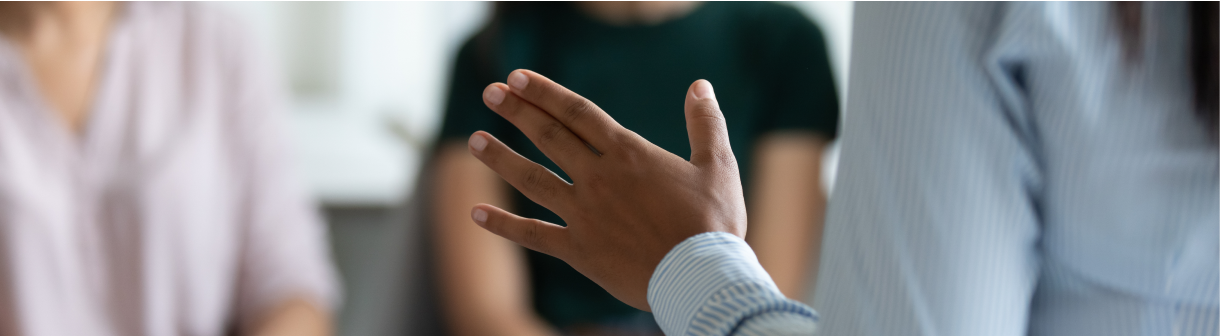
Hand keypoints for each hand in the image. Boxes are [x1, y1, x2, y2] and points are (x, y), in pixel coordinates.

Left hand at [466, 69, 746, 310]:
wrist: (701, 277)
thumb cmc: (714, 222)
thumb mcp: (717, 165)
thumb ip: (705, 123)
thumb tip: (700, 86)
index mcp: (630, 154)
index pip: (578, 113)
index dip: (545, 93)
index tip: (517, 78)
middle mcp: (599, 179)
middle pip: (550, 137)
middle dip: (517, 112)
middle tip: (489, 92)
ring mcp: (584, 214)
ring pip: (533, 179)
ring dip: (501, 158)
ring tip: (474, 140)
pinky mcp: (578, 250)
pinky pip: (533, 234)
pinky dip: (504, 224)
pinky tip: (477, 214)